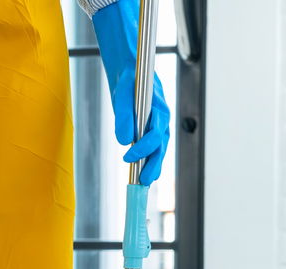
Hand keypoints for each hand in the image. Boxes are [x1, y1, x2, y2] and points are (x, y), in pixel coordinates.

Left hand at [92, 0, 170, 184]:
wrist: (130, 70)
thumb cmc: (129, 79)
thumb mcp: (122, 94)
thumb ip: (123, 116)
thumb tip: (125, 140)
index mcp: (159, 109)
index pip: (155, 134)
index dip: (143, 148)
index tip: (128, 156)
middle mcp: (162, 119)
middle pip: (161, 146)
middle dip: (153, 164)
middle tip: (143, 180)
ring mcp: (159, 124)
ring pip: (160, 148)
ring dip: (153, 165)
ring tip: (145, 181)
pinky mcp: (152, 127)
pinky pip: (154, 146)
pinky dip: (150, 159)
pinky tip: (144, 171)